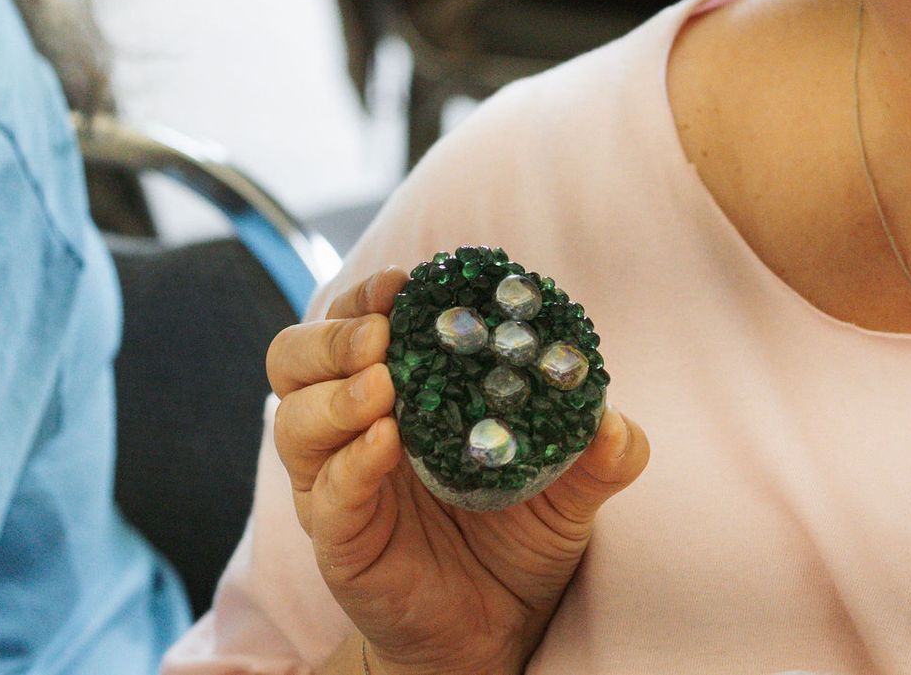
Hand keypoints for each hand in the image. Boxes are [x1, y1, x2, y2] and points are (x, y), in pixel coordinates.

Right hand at [268, 270, 650, 674]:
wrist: (502, 629)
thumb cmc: (523, 536)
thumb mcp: (575, 487)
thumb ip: (603, 451)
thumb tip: (616, 418)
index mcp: (400, 394)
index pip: (355, 324)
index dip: (368, 297)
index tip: (404, 282)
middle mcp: (354, 431)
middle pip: (295, 361)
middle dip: (332, 335)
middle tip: (381, 332)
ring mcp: (340, 487)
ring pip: (295, 422)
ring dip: (336, 394)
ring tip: (384, 386)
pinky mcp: (342, 542)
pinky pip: (327, 497)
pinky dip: (351, 463)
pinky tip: (386, 443)